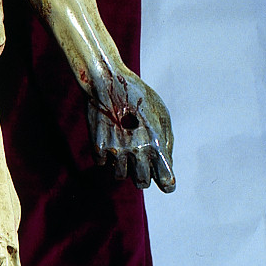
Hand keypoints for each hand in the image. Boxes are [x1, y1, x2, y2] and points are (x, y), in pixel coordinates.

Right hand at [87, 67, 174, 191]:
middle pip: (142, 184)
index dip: (167, 182)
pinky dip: (106, 156)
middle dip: (143, 177)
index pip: (166, 181)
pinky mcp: (98, 147)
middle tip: (141, 165)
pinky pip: (103, 163)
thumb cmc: (139, 97)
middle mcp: (137, 151)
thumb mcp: (162, 114)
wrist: (109, 82)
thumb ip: (167, 141)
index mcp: (156, 145)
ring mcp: (116, 151)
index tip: (165, 180)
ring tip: (124, 150)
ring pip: (120, 176)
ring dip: (123, 167)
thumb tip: (166, 163)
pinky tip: (109, 140)